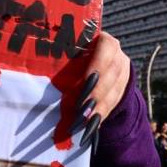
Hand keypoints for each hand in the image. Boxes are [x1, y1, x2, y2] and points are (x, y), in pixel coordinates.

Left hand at [73, 31, 131, 148]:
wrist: (97, 66)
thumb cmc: (75, 55)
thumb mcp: (72, 51)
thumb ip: (65, 54)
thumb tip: (42, 61)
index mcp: (105, 41)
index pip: (107, 47)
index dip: (99, 64)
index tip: (87, 80)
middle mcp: (118, 56)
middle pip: (112, 73)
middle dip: (97, 92)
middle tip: (83, 107)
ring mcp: (123, 74)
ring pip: (115, 91)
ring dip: (99, 107)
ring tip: (85, 119)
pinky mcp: (123, 90)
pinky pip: (114, 104)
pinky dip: (102, 115)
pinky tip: (92, 125)